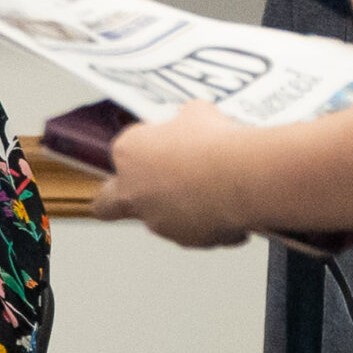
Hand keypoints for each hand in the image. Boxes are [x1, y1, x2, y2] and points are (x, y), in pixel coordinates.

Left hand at [91, 101, 253, 248]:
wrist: (244, 176)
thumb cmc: (216, 142)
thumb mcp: (197, 113)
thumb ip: (184, 121)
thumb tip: (192, 120)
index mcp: (128, 153)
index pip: (122, 152)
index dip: (143, 149)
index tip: (163, 145)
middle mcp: (133, 191)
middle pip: (108, 202)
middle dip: (121, 197)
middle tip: (150, 187)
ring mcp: (157, 219)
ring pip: (158, 219)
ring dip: (178, 208)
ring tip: (212, 191)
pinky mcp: (186, 239)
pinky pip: (196, 233)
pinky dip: (210, 224)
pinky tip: (231, 208)